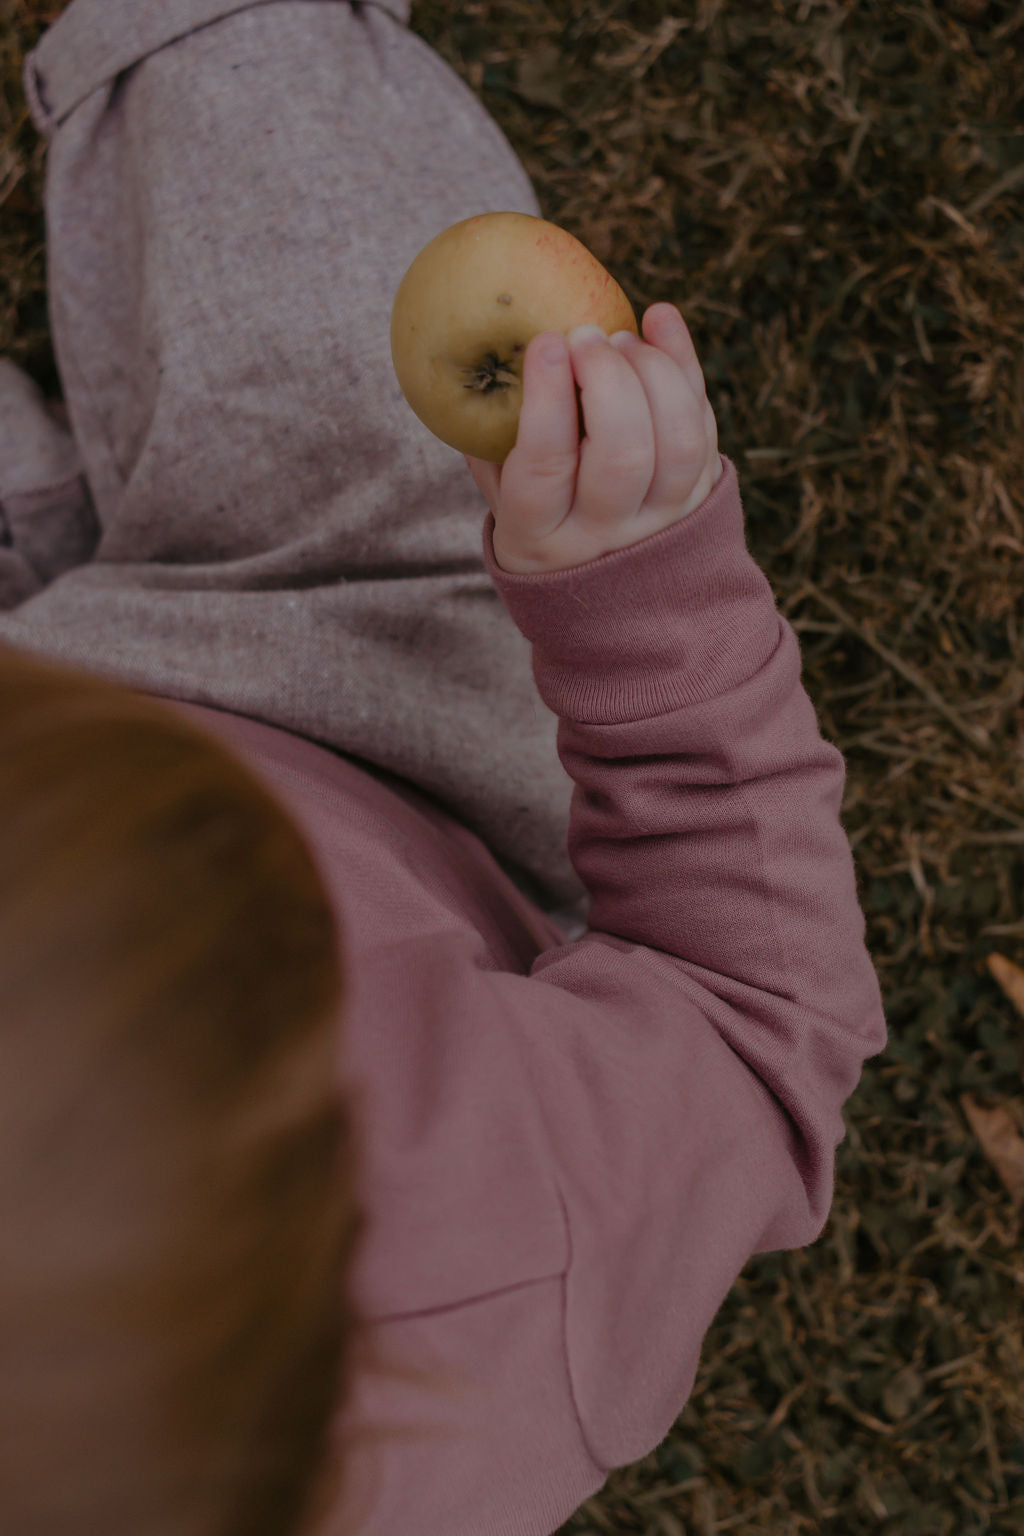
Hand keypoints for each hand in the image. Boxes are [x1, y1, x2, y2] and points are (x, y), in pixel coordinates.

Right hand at [465, 302, 722, 574]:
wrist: (603, 585)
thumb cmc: (536, 516)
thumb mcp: (500, 494)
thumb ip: (491, 439)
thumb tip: (494, 357)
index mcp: (539, 535)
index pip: (547, 464)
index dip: (548, 398)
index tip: (547, 342)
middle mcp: (606, 534)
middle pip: (624, 454)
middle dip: (608, 379)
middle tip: (586, 336)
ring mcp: (662, 519)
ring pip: (679, 442)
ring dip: (655, 373)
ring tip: (621, 338)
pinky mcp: (700, 496)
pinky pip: (705, 425)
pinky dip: (687, 365)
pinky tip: (658, 321)